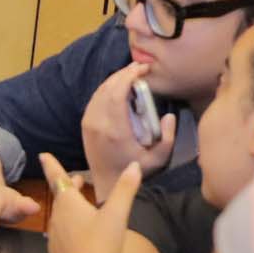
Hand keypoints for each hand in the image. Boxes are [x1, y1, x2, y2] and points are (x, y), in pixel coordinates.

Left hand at [39, 154, 138, 252]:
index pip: (58, 178)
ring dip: (70, 207)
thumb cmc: (101, 242)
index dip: (51, 165)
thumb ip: (126, 188)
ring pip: (61, 215)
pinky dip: (70, 228)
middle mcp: (57, 217)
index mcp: (69, 203)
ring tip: (82, 206)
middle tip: (77, 179)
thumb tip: (134, 165)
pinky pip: (61, 234)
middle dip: (69, 186)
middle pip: (62, 196)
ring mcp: (53, 236)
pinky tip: (81, 235)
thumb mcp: (117, 213)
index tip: (42, 155)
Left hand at [79, 63, 176, 196]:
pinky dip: (105, 89)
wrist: (107, 184)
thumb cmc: (136, 172)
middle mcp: (98, 124)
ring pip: (98, 92)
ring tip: (130, 74)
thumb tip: (168, 116)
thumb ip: (168, 138)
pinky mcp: (85, 126)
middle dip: (122, 73)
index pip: (117, 93)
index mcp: (115, 130)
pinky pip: (93, 100)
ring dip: (113, 79)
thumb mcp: (159, 159)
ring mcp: (89, 124)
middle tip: (139, 67)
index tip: (142, 69)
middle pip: (107, 88)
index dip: (128, 76)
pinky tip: (117, 87)